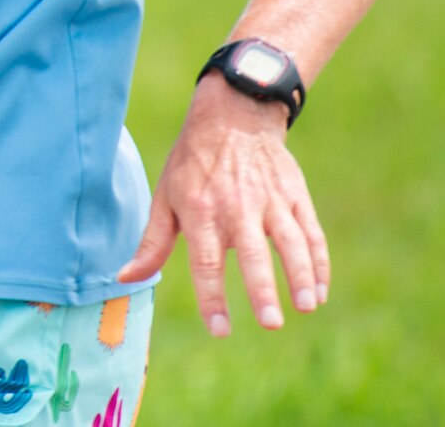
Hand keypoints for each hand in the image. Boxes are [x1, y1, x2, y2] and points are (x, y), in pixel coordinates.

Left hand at [116, 76, 330, 335]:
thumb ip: (151, 243)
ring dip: (300, 276)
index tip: (219, 329)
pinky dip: (319, 262)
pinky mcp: (295, 194)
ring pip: (291, 242)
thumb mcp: (165, 197)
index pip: (206, 260)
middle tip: (271, 323)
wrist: (233, 114)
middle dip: (262, 290)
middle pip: (252, 253)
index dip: (212, 296)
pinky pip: (311, 232)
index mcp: (200, 210)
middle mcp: (237, 205)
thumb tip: (125, 277)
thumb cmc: (193, 164)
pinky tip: (320, 291)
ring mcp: (270, 199)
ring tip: (306, 307)